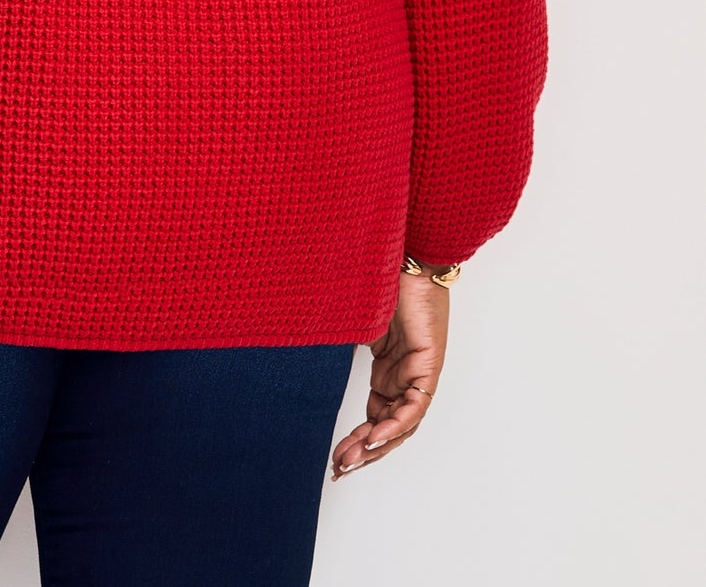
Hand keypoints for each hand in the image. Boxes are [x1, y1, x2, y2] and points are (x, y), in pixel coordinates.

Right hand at [330, 267, 448, 480]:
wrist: (407, 254)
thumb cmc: (380, 277)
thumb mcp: (352, 321)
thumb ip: (336, 341)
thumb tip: (296, 345)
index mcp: (389, 368)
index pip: (377, 415)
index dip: (358, 439)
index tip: (336, 458)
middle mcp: (405, 375)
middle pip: (388, 427)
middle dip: (363, 452)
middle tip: (339, 470)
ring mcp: (418, 372)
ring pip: (401, 425)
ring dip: (376, 446)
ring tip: (350, 461)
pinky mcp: (428, 366)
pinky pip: (413, 407)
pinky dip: (394, 426)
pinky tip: (373, 438)